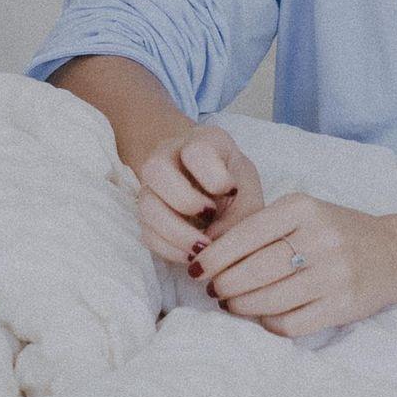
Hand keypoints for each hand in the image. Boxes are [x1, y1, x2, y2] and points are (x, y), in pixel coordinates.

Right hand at [132, 123, 265, 265]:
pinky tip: (192, 254)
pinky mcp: (147, 215)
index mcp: (201, 142)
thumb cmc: (234, 185)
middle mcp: (167, 157)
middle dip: (185, 201)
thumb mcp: (248, 192)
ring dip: (177, 233)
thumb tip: (215, 246)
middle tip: (210, 215)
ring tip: (204, 246)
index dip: (214, 176)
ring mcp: (152, 186)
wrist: (216, 188)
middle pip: (156, 170)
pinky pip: (147, 233)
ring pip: (147, 206)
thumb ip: (241, 216)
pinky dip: (170, 249)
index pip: (195, 151)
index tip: (232, 191)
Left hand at [192, 192, 396, 336]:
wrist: (394, 253)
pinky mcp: (343, 306)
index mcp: (303, 208)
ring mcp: (334, 274)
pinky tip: (263, 316)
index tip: (196, 267)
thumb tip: (208, 254)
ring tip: (231, 303)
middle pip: (254, 271)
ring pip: (269, 300)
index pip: (245, 234)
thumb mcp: (301, 213)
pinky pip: (291, 323)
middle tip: (212, 290)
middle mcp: (320, 238)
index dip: (215, 256)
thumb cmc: (334, 231)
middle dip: (224, 284)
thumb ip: (260, 227)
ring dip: (241, 306)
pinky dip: (269, 323)